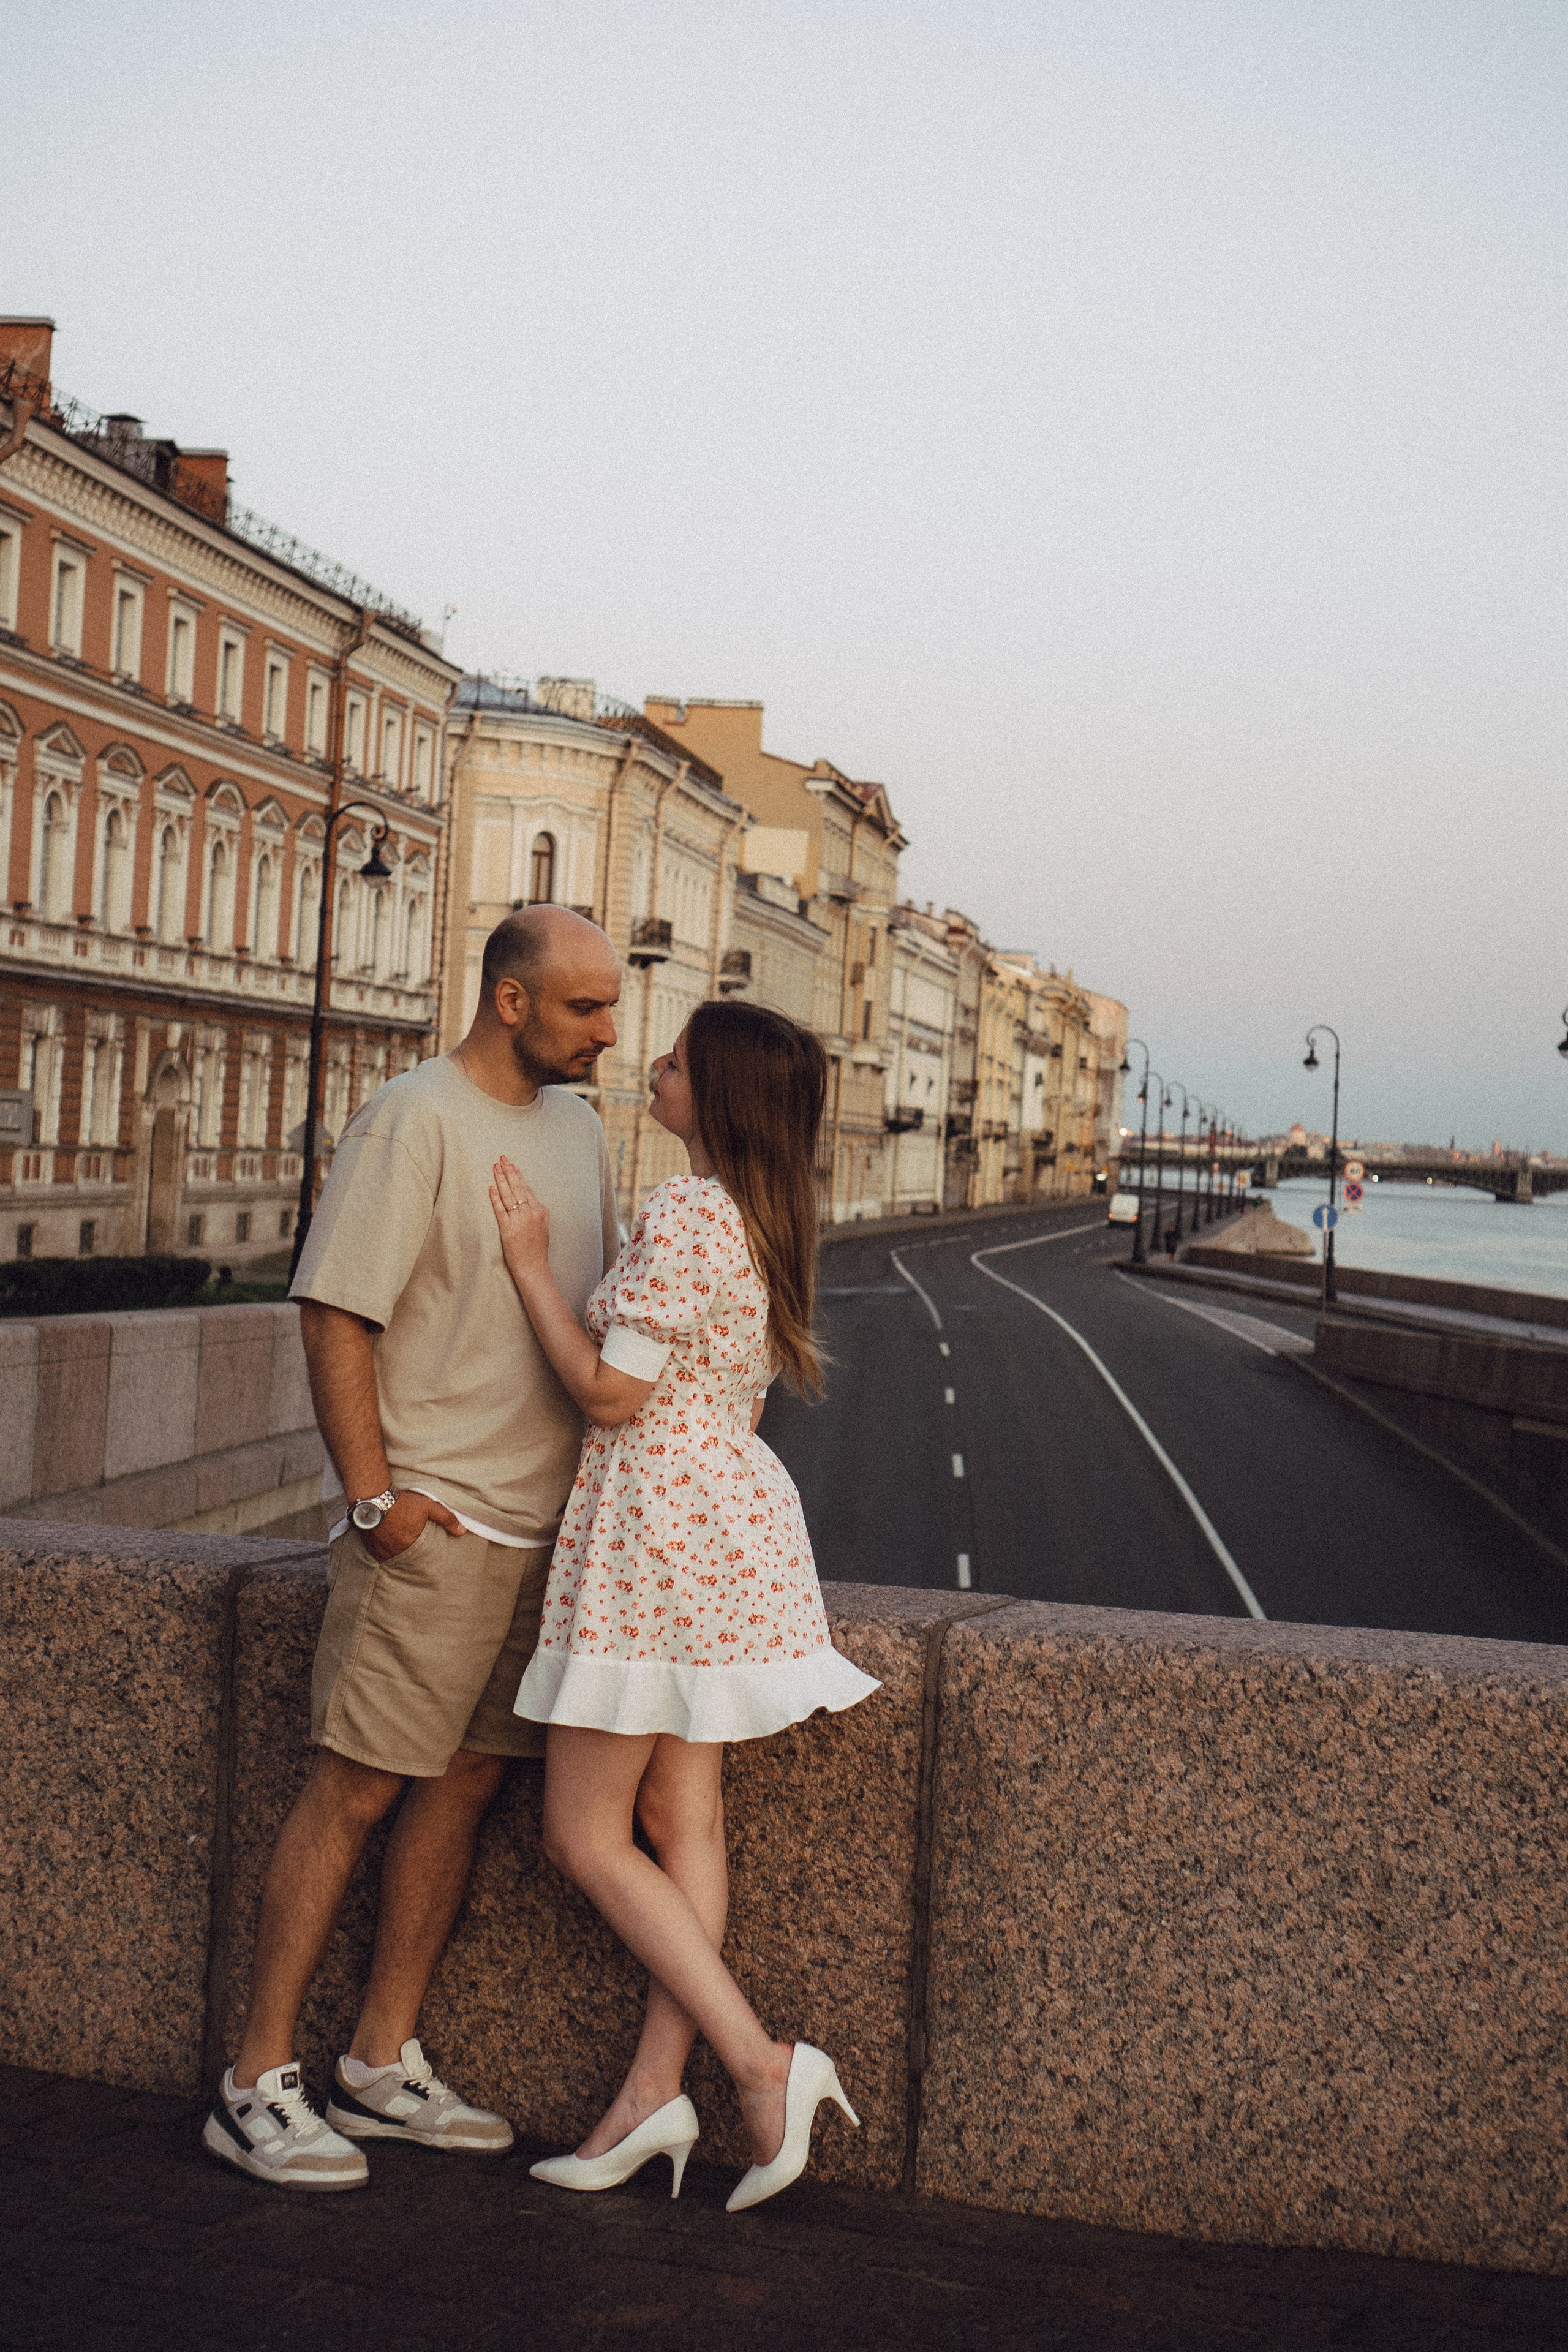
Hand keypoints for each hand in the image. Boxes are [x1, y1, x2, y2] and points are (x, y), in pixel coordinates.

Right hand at [364, 1488, 462, 1562]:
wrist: (372, 1497)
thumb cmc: (402, 1502)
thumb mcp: (428, 1507)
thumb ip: (446, 1519)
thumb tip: (462, 1531)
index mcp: (410, 1546)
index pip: (421, 1558)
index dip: (424, 1555)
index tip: (427, 1554)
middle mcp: (394, 1553)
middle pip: (406, 1559)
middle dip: (411, 1555)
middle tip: (413, 1550)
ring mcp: (380, 1551)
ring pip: (392, 1557)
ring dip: (397, 1553)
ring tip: (401, 1547)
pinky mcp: (369, 1547)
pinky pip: (379, 1554)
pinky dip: (384, 1551)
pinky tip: (388, 1544)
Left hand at [490, 1156, 550, 1281]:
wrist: (533, 1267)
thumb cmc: (537, 1249)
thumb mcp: (544, 1228)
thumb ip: (538, 1213)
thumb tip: (532, 1202)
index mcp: (540, 1211)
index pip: (527, 1189)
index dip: (518, 1176)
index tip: (512, 1165)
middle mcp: (530, 1213)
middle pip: (518, 1188)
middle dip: (509, 1171)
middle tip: (502, 1158)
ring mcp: (519, 1221)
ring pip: (509, 1196)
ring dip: (501, 1180)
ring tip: (495, 1167)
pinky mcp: (508, 1229)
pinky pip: (500, 1210)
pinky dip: (495, 1198)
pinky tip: (491, 1188)